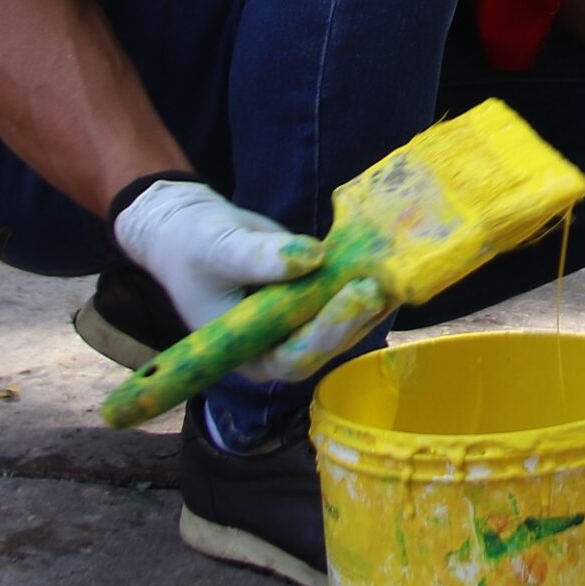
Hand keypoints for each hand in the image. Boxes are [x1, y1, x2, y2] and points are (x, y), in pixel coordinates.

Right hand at [114, 179, 382, 382]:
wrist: (192, 228)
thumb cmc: (195, 246)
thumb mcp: (218, 248)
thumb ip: (258, 258)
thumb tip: (311, 257)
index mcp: (249, 353)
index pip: (295, 357)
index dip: (326, 334)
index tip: (353, 297)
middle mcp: (279, 346)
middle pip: (326, 344)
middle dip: (354, 317)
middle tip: (377, 285)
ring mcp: (299, 323)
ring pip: (343, 322)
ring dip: (368, 301)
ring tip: (392, 273)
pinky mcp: (315, 298)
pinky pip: (345, 295)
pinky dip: (366, 280)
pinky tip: (390, 263)